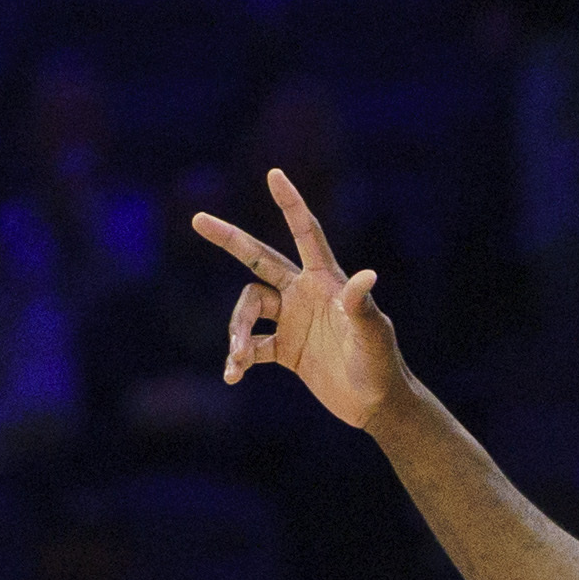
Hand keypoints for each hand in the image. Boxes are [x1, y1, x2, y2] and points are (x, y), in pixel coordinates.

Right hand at [191, 169, 406, 429]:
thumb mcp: (372, 334)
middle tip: (198, 220)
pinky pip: (251, 348)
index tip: (275, 174)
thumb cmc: (381, 364)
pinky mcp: (285, 350)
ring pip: (248, 310)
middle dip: (230, 240)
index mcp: (325, 281)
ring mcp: (292, 320)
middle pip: (259, 259)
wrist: (376, 404)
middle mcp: (304, 294)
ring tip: (237, 358)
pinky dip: (239, 359)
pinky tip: (232, 375)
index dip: (291, 205)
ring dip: (238, 331)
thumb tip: (367, 276)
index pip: (306, 234)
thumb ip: (362, 305)